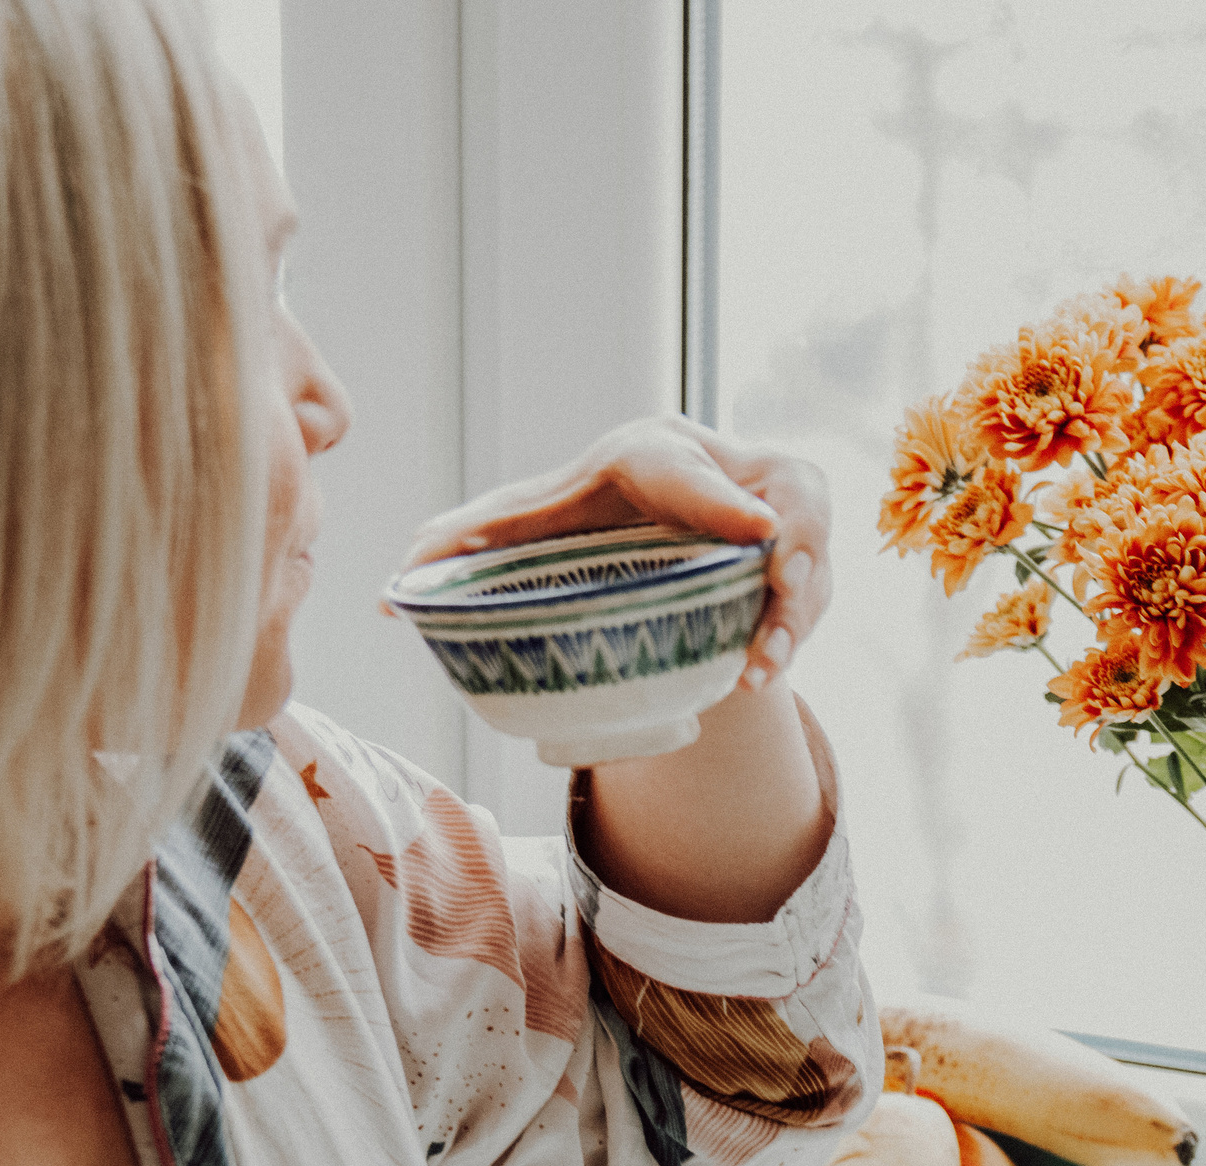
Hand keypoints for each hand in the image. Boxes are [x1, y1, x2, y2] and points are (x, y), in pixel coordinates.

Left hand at [405, 416, 831, 690]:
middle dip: (787, 557)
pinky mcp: (805, 538)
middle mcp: (725, 463)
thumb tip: (390, 598)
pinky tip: (764, 671)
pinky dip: (795, 629)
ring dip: (790, 615)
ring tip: (760, 670)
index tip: (756, 530)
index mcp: (650, 453)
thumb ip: (479, 545)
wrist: (670, 510)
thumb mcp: (541, 520)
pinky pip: (815, 585)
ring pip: (805, 552)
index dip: (718, 497)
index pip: (683, 467)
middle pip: (777, 505)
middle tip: (777, 603)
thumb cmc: (593, 513)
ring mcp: (776, 500)